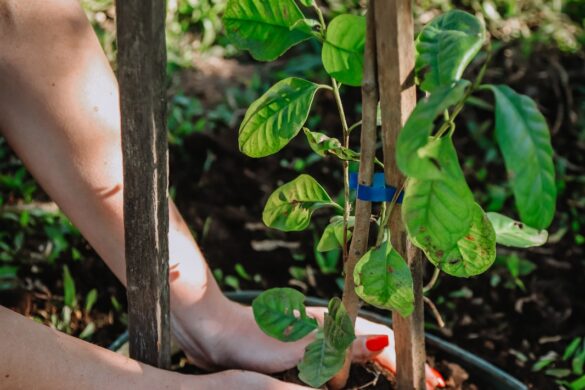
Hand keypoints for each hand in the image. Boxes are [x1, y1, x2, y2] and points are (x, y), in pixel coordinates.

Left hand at [171, 298, 444, 388]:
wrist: (215, 334)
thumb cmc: (254, 337)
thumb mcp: (300, 347)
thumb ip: (341, 347)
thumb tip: (383, 343)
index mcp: (332, 323)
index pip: (381, 339)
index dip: (406, 359)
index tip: (433, 379)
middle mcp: (328, 328)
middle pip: (375, 346)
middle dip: (400, 365)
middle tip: (428, 384)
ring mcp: (315, 339)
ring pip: (357, 356)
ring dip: (381, 370)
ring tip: (401, 383)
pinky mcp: (301, 351)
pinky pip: (337, 364)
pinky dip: (353, 374)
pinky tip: (358, 381)